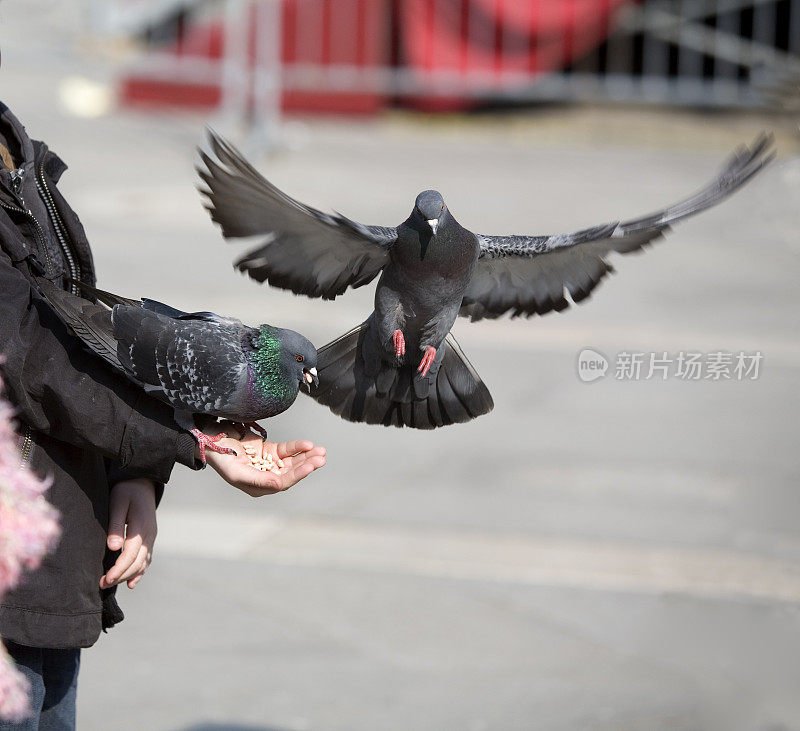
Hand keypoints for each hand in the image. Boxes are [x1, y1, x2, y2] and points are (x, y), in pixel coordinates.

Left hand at [99, 478, 156, 589]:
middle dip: (120, 575)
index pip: (131, 554)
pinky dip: (139, 572)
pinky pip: (147, 559)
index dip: (118, 569)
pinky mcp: (150, 538)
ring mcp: (152, 537)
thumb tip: (113, 547)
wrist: (142, 482)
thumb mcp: (118, 504)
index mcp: (141, 527)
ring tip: (110, 583)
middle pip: (137, 562)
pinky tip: (130, 583)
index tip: (105, 579)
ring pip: (143, 563)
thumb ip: (116, 525)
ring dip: (128, 575)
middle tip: (102, 584)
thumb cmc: (126, 491)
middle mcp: (150, 535)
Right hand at [204, 427, 325, 497]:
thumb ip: (258, 479)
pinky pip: (286, 450)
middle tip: (321, 458)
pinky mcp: (269, 450)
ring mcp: (268, 462)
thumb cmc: (220, 457)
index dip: (298, 474)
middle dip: (307, 465)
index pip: (283, 483)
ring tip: (321, 451)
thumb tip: (279, 485)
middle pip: (291, 472)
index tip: (311, 466)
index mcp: (257, 487)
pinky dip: (297, 447)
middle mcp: (265, 477)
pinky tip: (307, 444)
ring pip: (292, 461)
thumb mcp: (237, 472)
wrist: (210, 439)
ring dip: (306, 456)